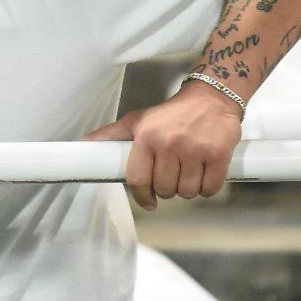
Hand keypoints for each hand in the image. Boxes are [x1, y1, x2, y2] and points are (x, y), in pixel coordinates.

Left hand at [81, 82, 241, 210]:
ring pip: (187, 192)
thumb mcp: (136, 121)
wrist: (210, 99)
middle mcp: (169, 144)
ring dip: (188, 189)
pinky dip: (207, 188)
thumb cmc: (169, 114)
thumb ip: (110, 135)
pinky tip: (203, 174)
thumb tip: (81, 144)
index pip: (138, 180)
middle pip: (165, 189)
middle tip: (171, 176)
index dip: (142, 196)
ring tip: (187, 173)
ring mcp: (195, 150)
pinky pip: (210, 188)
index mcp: (146, 137)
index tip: (148, 202)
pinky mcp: (219, 155)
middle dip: (167, 189)